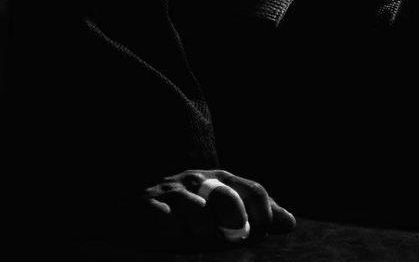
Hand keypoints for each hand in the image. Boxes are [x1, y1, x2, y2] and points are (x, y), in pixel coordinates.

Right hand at [131, 168, 295, 249]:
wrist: (127, 210)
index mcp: (220, 181)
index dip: (264, 213)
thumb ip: (255, 218)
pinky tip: (169, 229)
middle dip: (235, 220)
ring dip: (202, 229)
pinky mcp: (147, 206)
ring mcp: (172, 192)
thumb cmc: (184, 217)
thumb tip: (291, 223)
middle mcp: (198, 181)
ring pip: (197, 210)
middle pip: (228, 196)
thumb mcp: (222, 217)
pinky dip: (170, 226)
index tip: (262, 234)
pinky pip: (163, 217)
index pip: (253, 190)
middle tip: (233, 236)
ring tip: (197, 235)